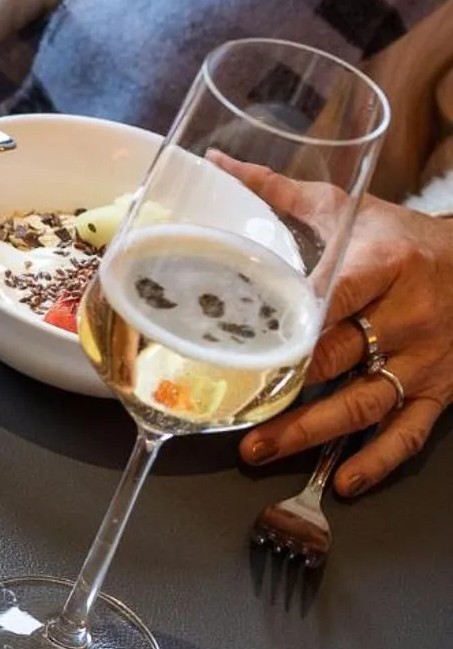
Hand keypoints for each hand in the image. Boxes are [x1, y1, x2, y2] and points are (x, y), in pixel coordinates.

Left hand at [239, 196, 452, 495]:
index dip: (288, 323)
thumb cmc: (404, 239)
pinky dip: (378, 460)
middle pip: (335, 355)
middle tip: (230, 408)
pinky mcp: (440, 390)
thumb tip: (218, 167)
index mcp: (382, 265)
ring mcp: (425, 359)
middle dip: (283, 385)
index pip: (330, 296)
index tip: (245, 344)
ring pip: (363, 401)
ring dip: (310, 432)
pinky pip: (409, 432)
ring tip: (259, 451)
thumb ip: (281, 194)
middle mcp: (407, 316)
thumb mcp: (350, 210)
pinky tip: (344, 481)